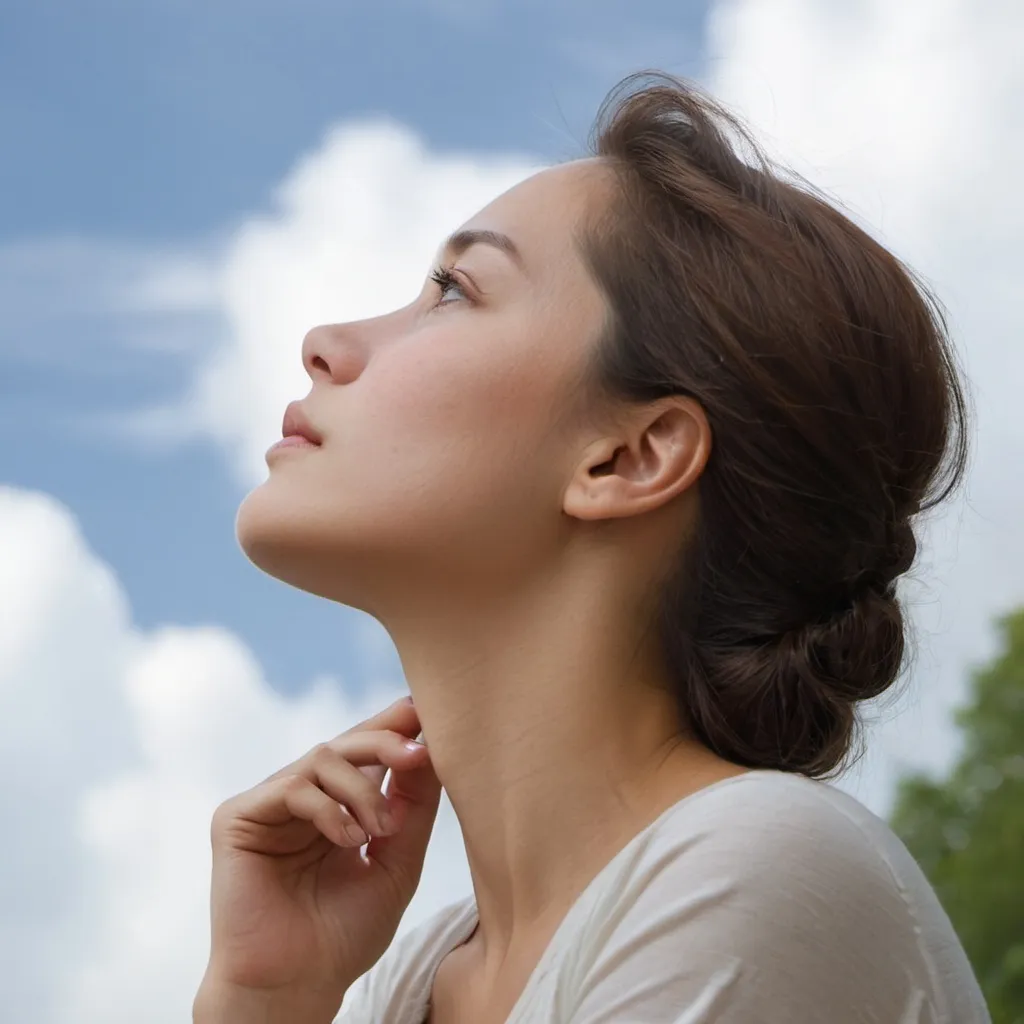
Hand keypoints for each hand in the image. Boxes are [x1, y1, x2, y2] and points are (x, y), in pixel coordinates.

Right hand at [196, 695, 439, 1016]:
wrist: (297, 987)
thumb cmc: (344, 935)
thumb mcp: (396, 863)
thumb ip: (412, 807)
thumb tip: (430, 748)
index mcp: (335, 805)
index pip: (363, 753)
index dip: (392, 728)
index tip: (427, 716)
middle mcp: (300, 799)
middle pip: (343, 744)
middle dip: (385, 742)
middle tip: (418, 753)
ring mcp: (267, 806)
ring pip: (321, 758)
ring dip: (362, 788)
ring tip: (380, 830)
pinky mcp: (236, 818)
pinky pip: (290, 787)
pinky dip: (328, 807)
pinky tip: (349, 839)